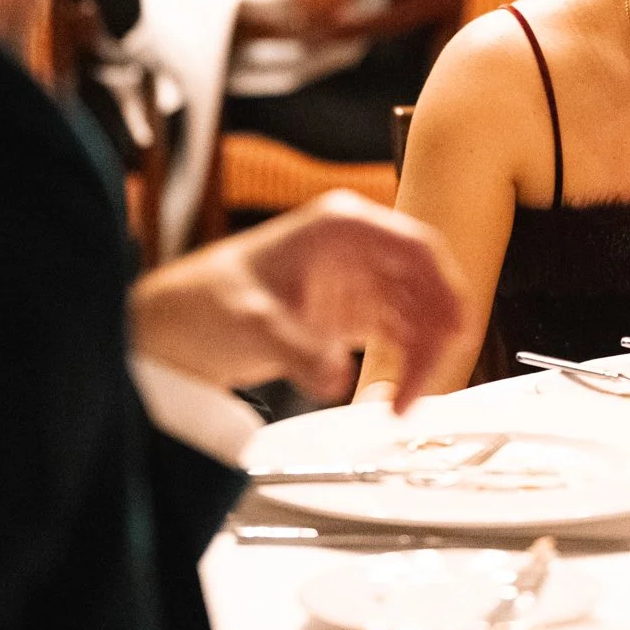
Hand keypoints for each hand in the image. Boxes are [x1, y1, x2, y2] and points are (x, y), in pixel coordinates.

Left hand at [130, 191, 466, 411]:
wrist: (173, 331)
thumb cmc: (201, 303)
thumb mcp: (248, 321)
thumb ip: (294, 349)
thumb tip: (334, 377)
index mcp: (340, 227)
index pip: (415, 247)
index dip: (444, 286)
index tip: (455, 328)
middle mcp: (356, 249)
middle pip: (423, 285)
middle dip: (434, 334)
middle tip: (423, 384)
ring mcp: (355, 281)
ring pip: (416, 314)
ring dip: (420, 357)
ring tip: (405, 402)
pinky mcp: (348, 316)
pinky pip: (396, 337)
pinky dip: (403, 365)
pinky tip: (396, 395)